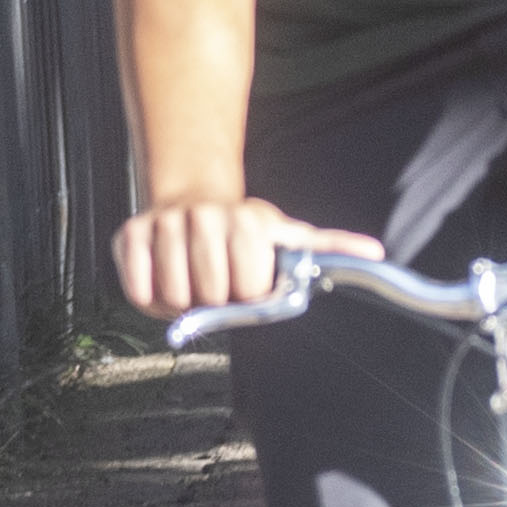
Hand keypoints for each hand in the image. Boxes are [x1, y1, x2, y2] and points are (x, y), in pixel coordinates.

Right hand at [114, 192, 380, 321]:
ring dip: (183, 303)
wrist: (190, 204)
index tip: (250, 281)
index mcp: (248, 220)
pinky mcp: (127, 235)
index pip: (249, 289)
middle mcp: (204, 215)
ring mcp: (163, 223)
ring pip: (174, 297)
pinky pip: (139, 291)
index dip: (250, 295)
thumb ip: (329, 248)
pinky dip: (150, 299)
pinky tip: (164, 281)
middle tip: (218, 283)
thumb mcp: (287, 239)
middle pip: (210, 295)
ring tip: (193, 282)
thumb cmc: (244, 236)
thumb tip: (379, 253)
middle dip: (216, 300)